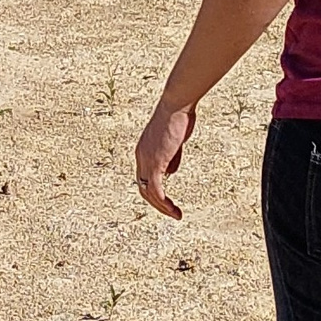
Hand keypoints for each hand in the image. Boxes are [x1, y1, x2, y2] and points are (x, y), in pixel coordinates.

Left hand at [134, 98, 196, 218]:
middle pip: (143, 188)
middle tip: (172, 212)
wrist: (176, 105)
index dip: (154, 191)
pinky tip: (173, 210)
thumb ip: (171, 157)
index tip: (168, 200)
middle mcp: (140, 157)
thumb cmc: (179, 117)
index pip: (144, 177)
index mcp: (143, 150)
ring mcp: (146, 160)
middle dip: (157, 204)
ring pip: (149, 192)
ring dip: (162, 207)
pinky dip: (164, 203)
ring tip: (176, 215)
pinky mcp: (155, 162)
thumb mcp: (174, 141)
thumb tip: (170, 173)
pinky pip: (156, 189)